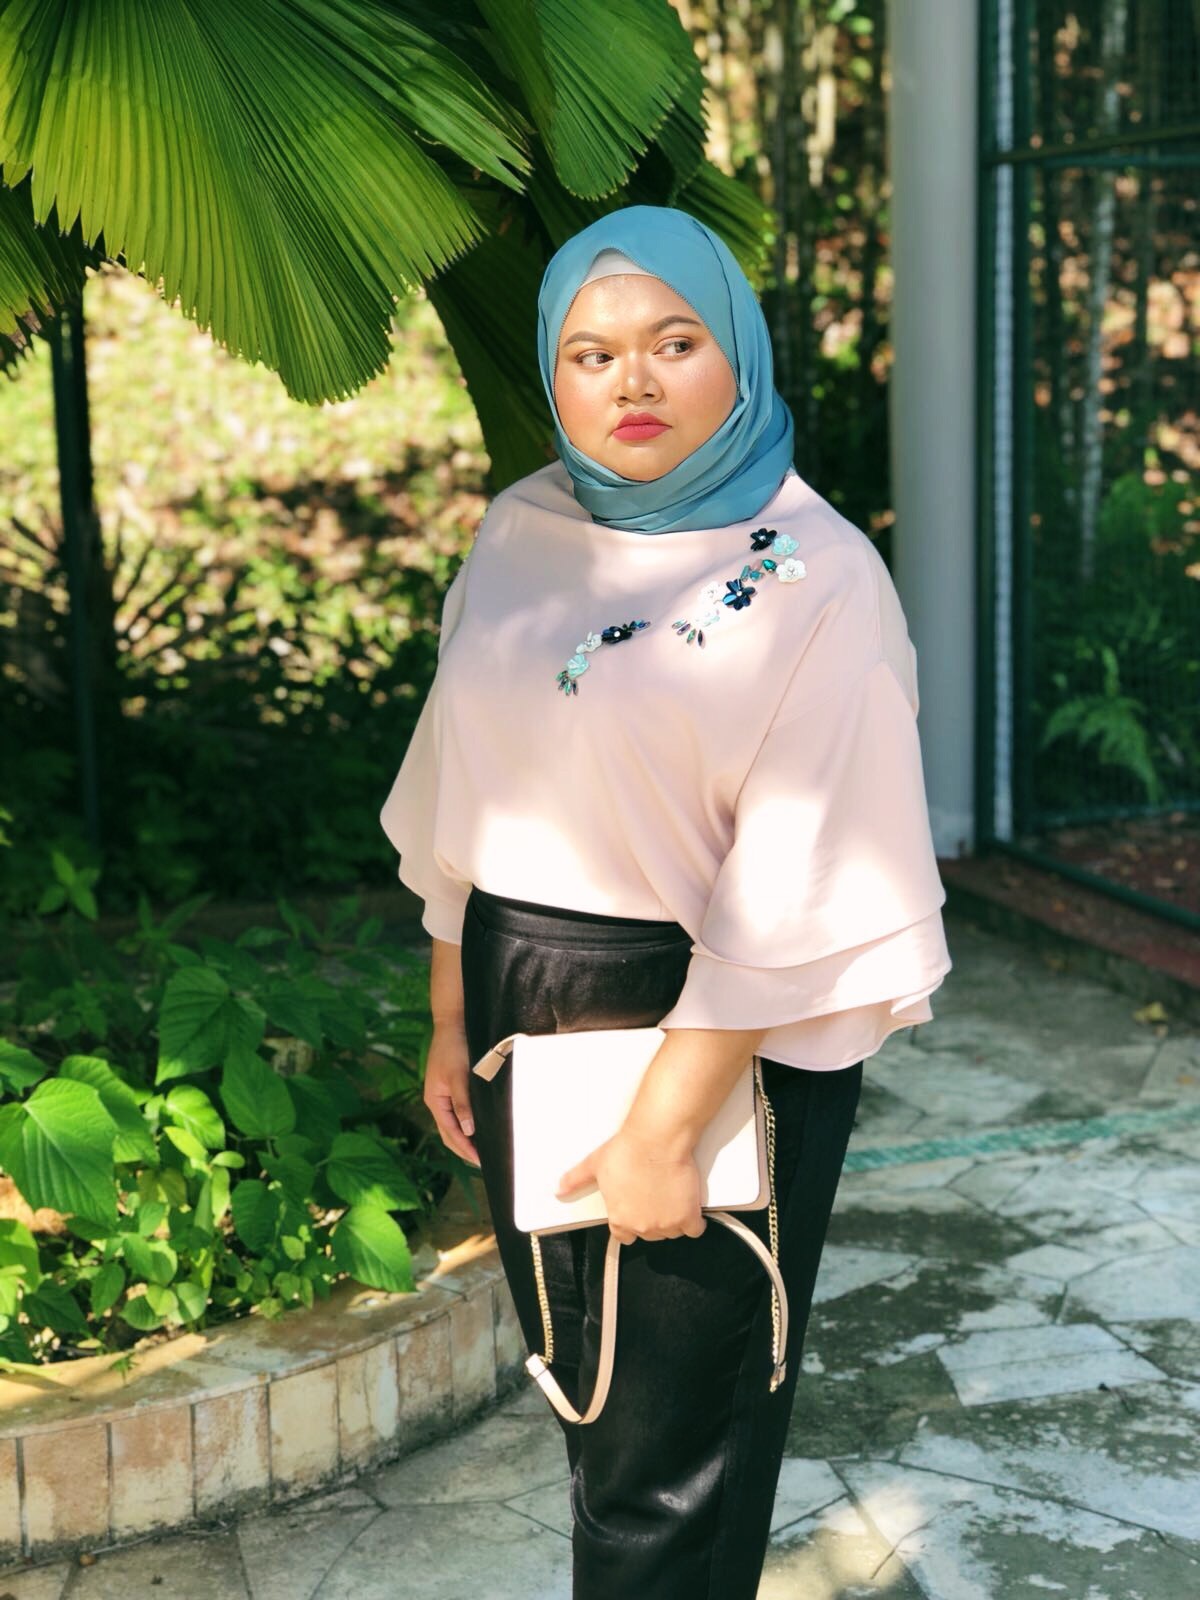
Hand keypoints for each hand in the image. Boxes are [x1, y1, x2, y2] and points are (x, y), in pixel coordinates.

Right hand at [423, 1022, 480, 1167]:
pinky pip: (459, 1113)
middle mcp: (437, 1101)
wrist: (453, 1023)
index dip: (465, 1149)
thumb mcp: (458, 1076)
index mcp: (435, 1101)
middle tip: (485, 1162)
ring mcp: (444, 1095)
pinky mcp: (452, 1087)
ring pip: (455, 1124)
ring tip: (485, 1149)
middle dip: (465, 1149)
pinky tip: (482, 1127)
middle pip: (450, 1133)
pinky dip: (469, 1124)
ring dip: (467, 1138)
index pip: (450, 1133)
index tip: (482, 1161)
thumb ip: (463, 1103)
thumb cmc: (455, 1047)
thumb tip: (468, 1131)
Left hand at [556, 1124, 705, 1244]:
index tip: (638, 1209)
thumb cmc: (627, 1150)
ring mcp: (667, 1225)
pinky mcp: (688, 1217)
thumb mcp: (595, 1164)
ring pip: (672, 1232)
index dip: (632, 1221)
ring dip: (672, 1219)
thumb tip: (558, 1189)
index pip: (625, 1235)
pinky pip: (694, 1229)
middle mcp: (643, 1227)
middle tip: (654, 1196)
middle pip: (650, 1233)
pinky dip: (693, 1220)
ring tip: (670, 1196)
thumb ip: (576, 1180)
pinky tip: (688, 1205)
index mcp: (620, 1220)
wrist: (657, 1139)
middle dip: (653, 1218)